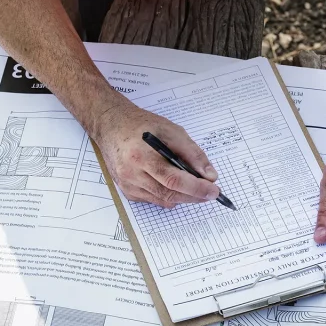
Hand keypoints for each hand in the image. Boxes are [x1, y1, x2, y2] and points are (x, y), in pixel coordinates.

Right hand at [91, 98, 219, 207]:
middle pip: (169, 194)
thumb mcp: (171, 131)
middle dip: (193, 196)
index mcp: (142, 156)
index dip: (196, 188)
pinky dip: (168, 196)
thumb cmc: (141, 126)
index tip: (213, 190)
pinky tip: (173, 186)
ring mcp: (128, 185)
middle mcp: (132, 174)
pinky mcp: (127, 191)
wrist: (111, 127)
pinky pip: (153, 200)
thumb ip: (192, 153)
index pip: (173, 180)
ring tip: (195, 188)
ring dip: (182, 197)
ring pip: (162, 200)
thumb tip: (209, 175)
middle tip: (210, 192)